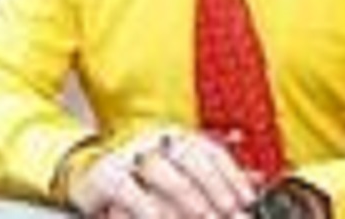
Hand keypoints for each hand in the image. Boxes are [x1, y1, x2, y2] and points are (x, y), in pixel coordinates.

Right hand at [68, 126, 257, 217]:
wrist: (88, 174)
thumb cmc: (141, 178)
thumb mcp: (180, 173)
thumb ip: (214, 176)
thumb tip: (256, 179)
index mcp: (175, 135)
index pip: (210, 149)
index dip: (231, 174)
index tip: (247, 198)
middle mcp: (155, 139)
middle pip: (191, 157)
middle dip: (214, 187)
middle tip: (230, 213)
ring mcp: (129, 154)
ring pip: (164, 172)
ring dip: (188, 199)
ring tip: (204, 218)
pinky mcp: (105, 175)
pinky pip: (129, 189)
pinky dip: (148, 208)